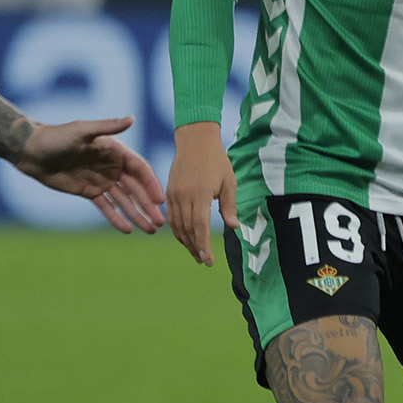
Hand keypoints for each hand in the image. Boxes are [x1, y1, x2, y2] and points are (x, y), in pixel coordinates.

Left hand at [12, 117, 166, 234]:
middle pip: (136, 188)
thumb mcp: (83, 131)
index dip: (151, 185)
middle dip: (149, 205)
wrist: (32, 151)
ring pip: (125, 200)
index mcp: (115, 151)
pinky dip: (117, 218)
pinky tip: (128, 230)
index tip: (160, 201)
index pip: (140, 169)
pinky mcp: (89, 191)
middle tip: (161, 222)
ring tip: (150, 230)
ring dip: (138, 214)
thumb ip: (108, 127)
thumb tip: (132, 118)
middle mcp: (112, 166)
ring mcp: (101, 180)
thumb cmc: (57, 137)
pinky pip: (106, 207)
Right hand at [166, 122, 231, 266]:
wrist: (195, 140)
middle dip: (195, 248)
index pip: (199, 227)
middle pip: (187, 230)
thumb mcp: (229, 181)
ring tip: (196, 254)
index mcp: (200, 194)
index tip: (209, 260)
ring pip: (177, 226)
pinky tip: (185, 238)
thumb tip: (234, 227)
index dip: (203, 246)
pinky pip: (171, 217)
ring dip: (186, 242)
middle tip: (204, 261)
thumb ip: (229, 205)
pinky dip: (177, 230)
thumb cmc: (216, 160)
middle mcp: (183, 196)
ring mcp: (173, 195)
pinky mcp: (169, 193)